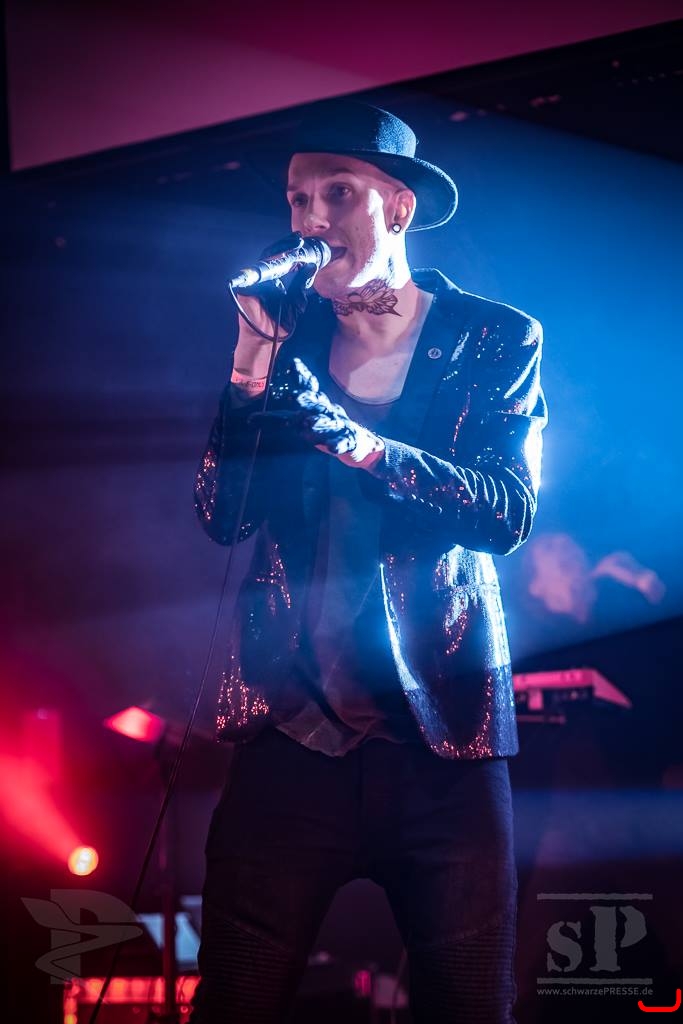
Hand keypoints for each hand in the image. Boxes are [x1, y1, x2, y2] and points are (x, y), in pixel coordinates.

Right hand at [232, 234, 313, 379]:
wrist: (268, 338)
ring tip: (294, 246)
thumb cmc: (281, 323)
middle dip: (285, 245)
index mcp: (273, 280)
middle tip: (298, 239)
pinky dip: (268, 266)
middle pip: (272, 256)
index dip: (289, 249)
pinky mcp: (246, 288)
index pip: (280, 260)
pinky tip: (280, 260)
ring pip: (265, 261)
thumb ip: (301, 284)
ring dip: (279, 252)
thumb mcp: (296, 301)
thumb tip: (311, 267)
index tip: (302, 242)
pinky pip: (257, 273)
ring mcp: (253, 282)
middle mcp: (262, 278)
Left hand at [249, 357, 384, 466]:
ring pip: (330, 423)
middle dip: (308, 400)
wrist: (356, 441)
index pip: (309, 388)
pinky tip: (332, 448)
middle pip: (318, 404)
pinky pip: (343, 443)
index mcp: (316, 404)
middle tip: (295, 397)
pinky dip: (338, 445)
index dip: (301, 376)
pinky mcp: (348, 441)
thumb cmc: (321, 427)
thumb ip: (275, 420)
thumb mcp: (298, 422)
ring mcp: (339, 425)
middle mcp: (328, 411)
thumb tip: (249, 420)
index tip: (293, 364)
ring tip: (310, 423)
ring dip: (320, 422)